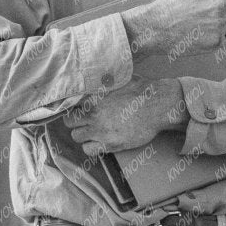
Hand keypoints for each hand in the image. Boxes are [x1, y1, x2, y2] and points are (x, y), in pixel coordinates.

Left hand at [63, 79, 186, 155]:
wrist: (158, 106)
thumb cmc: (142, 90)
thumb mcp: (120, 78)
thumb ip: (103, 80)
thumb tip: (95, 74)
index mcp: (93, 96)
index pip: (68, 103)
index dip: (70, 106)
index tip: (74, 108)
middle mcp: (93, 114)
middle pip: (69, 122)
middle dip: (74, 121)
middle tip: (82, 121)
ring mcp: (100, 130)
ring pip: (76, 136)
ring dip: (82, 134)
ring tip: (91, 131)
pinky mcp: (110, 143)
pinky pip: (88, 150)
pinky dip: (90, 147)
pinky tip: (98, 142)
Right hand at [120, 0, 225, 64]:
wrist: (156, 27)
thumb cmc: (171, 8)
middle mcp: (221, 3)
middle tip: (213, 19)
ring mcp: (220, 23)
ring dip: (224, 31)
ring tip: (202, 29)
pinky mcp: (216, 40)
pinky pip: (224, 42)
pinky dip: (214, 42)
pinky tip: (198, 37)